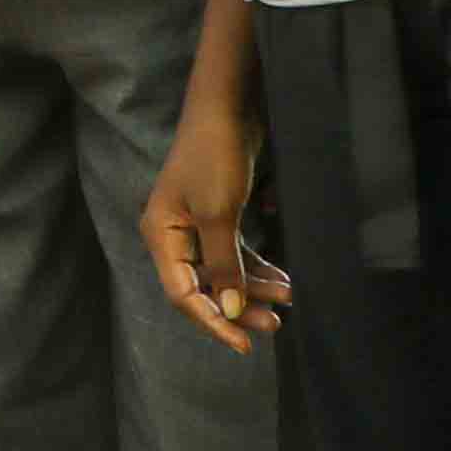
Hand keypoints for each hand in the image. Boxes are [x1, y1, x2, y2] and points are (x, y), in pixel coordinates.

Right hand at [138, 81, 277, 350]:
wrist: (229, 106)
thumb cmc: (214, 157)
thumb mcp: (218, 215)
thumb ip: (223, 266)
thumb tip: (231, 311)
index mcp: (161, 237)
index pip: (183, 294)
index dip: (213, 322)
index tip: (244, 343)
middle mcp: (174, 235)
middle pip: (205, 287)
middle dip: (239, 307)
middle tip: (275, 324)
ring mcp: (197, 224)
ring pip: (224, 271)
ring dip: (254, 286)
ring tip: (288, 296)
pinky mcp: (220, 213)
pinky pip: (235, 252)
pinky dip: (257, 266)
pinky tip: (282, 277)